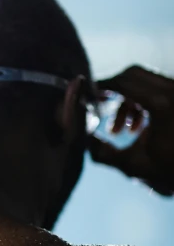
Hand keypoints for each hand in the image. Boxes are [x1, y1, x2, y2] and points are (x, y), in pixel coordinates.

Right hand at [88, 65, 173, 196]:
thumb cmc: (169, 171)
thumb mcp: (132, 165)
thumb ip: (103, 153)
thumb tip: (82, 139)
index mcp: (161, 105)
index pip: (124, 82)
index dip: (102, 87)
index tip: (88, 97)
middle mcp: (173, 90)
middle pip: (133, 75)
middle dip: (113, 90)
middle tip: (99, 106)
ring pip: (145, 80)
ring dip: (127, 100)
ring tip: (120, 129)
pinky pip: (157, 87)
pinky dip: (142, 102)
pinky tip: (136, 128)